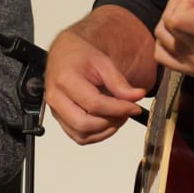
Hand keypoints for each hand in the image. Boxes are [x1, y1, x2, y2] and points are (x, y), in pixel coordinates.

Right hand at [45, 29, 146, 144]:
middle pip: (84, 124)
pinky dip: (97, 135)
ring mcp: (56, 112)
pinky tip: (108, 122)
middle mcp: (56, 99)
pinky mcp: (60, 120)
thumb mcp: (103, 62)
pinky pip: (79, 137)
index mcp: (65, 80)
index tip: (134, 107)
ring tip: (118, 116)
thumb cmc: (79, 56)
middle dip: (110, 122)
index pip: (94, 104)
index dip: (118, 109)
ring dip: (105, 131)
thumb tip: (137, 97)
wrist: (63, 55)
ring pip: (82, 136)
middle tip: (126, 112)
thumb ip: (119, 82)